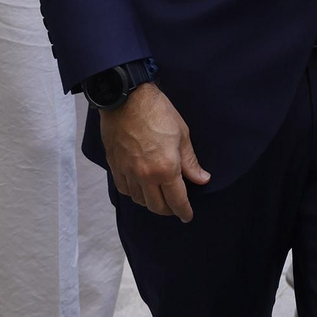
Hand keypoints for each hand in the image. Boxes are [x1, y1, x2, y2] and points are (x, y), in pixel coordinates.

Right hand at [99, 83, 210, 221]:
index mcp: (165, 169)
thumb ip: (190, 162)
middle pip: (156, 206)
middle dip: (168, 210)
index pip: (176, 200)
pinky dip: (135, 194)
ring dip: (151, 202)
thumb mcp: (182, 135)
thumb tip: (202, 179)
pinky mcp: (114, 167)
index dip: (184, 211)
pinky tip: (141, 189)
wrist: (126, 99)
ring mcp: (127, 172)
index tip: (187, 216)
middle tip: (176, 207)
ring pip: (139, 200)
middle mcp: (144, 176)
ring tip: (160, 197)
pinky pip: (124, 190)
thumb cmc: (158, 113)